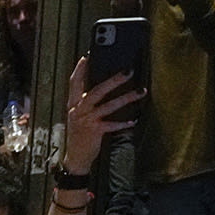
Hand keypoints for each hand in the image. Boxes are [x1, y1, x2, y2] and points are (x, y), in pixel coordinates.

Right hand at [61, 59, 143, 174]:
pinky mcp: (95, 131)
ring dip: (126, 98)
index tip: (87, 57)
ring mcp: (86, 121)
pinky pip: (112, 124)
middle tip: (128, 71)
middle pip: (96, 91)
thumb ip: (87, 103)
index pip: (74, 83)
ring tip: (140, 92)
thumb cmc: (80, 135)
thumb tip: (104, 88)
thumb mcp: (79, 116)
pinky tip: (133, 120)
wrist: (75, 157)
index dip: (80, 70)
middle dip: (113, 80)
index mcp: (74, 104)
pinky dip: (123, 123)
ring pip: (108, 106)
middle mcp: (79, 110)